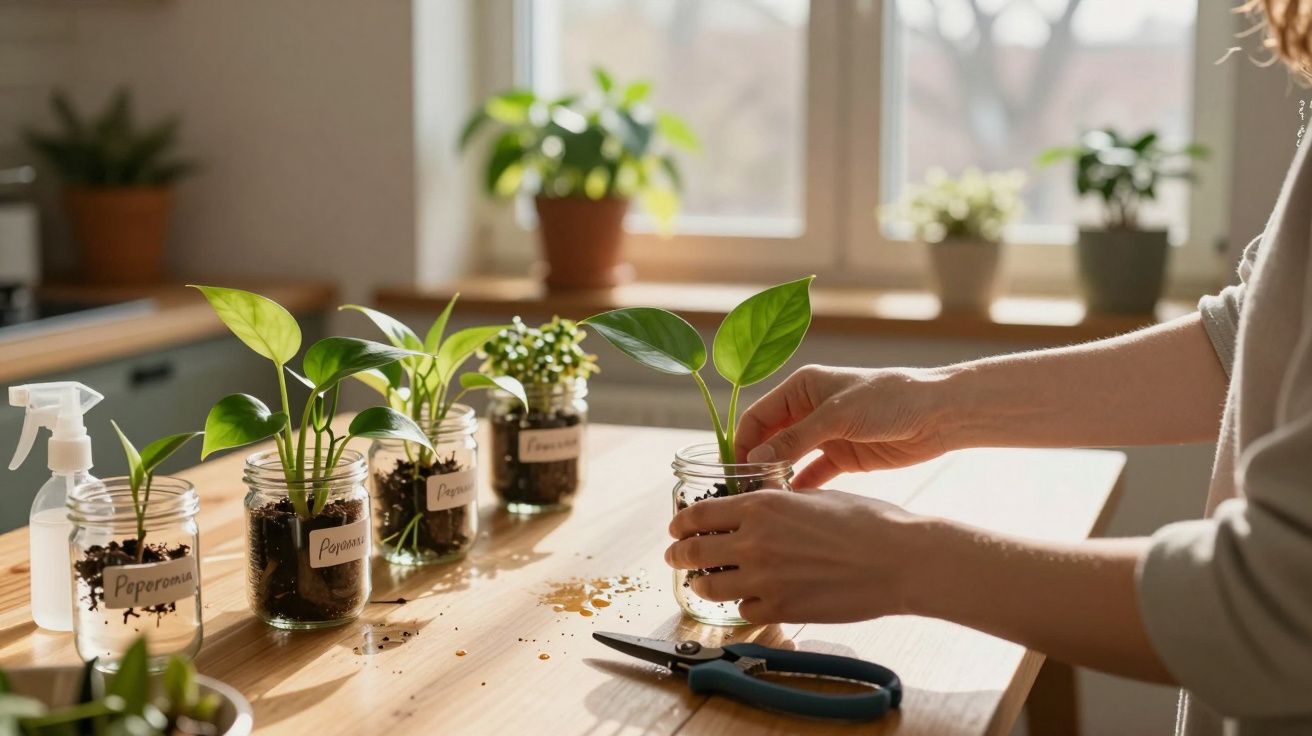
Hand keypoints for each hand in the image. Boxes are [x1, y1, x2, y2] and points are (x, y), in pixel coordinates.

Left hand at [665, 488, 919, 623]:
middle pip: (693, 552)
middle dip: (679, 555)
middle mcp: (753, 542)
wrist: (898, 560)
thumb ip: (777, 503)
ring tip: (703, 584)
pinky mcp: (780, 610)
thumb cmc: (867, 522)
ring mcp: (764, 579)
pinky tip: (752, 600)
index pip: (699, 515)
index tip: (676, 528)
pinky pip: (744, 611)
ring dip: (703, 585)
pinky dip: (745, 605)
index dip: (681, 523)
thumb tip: (757, 507)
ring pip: (710, 588)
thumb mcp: (813, 496)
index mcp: (760, 506)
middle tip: (676, 558)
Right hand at [735, 365, 950, 486]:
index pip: (758, 417)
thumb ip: (796, 438)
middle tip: (744, 494)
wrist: (938, 414)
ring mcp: (826, 436)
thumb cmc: (888, 399)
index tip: (731, 471)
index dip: (743, 442)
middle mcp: (809, 411)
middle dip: (756, 464)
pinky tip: (792, 507)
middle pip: (770, 440)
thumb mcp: (837, 416)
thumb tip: (756, 460)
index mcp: (802, 388)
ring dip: (777, 480)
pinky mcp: (844, 458)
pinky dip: (802, 489)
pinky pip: (814, 476)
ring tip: (765, 505)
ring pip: (790, 461)